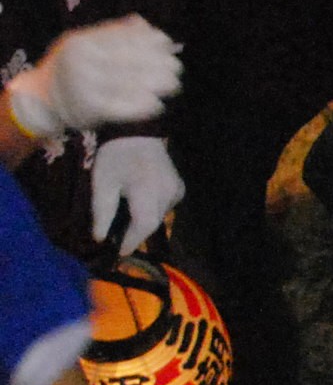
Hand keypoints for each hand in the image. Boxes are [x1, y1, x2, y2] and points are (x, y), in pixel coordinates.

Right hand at [10, 15, 180, 142]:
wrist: (41, 99)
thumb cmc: (72, 68)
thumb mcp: (84, 42)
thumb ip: (112, 33)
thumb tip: (145, 25)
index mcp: (81, 42)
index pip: (122, 38)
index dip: (149, 40)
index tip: (168, 44)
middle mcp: (80, 61)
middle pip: (129, 61)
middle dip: (158, 64)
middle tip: (176, 69)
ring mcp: (83, 85)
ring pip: (128, 84)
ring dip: (156, 85)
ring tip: (174, 85)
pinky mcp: (88, 109)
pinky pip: (121, 108)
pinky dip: (143, 107)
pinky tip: (157, 106)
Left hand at [90, 135, 182, 254]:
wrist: (137, 131)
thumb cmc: (116, 155)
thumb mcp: (102, 183)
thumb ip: (102, 212)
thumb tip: (101, 238)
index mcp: (147, 191)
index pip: (143, 225)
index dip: (131, 242)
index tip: (119, 254)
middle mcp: (168, 194)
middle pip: (152, 223)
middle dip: (135, 233)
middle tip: (118, 240)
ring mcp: (177, 191)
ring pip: (160, 217)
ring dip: (143, 222)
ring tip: (127, 222)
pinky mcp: (179, 188)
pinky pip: (165, 208)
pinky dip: (152, 211)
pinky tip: (140, 204)